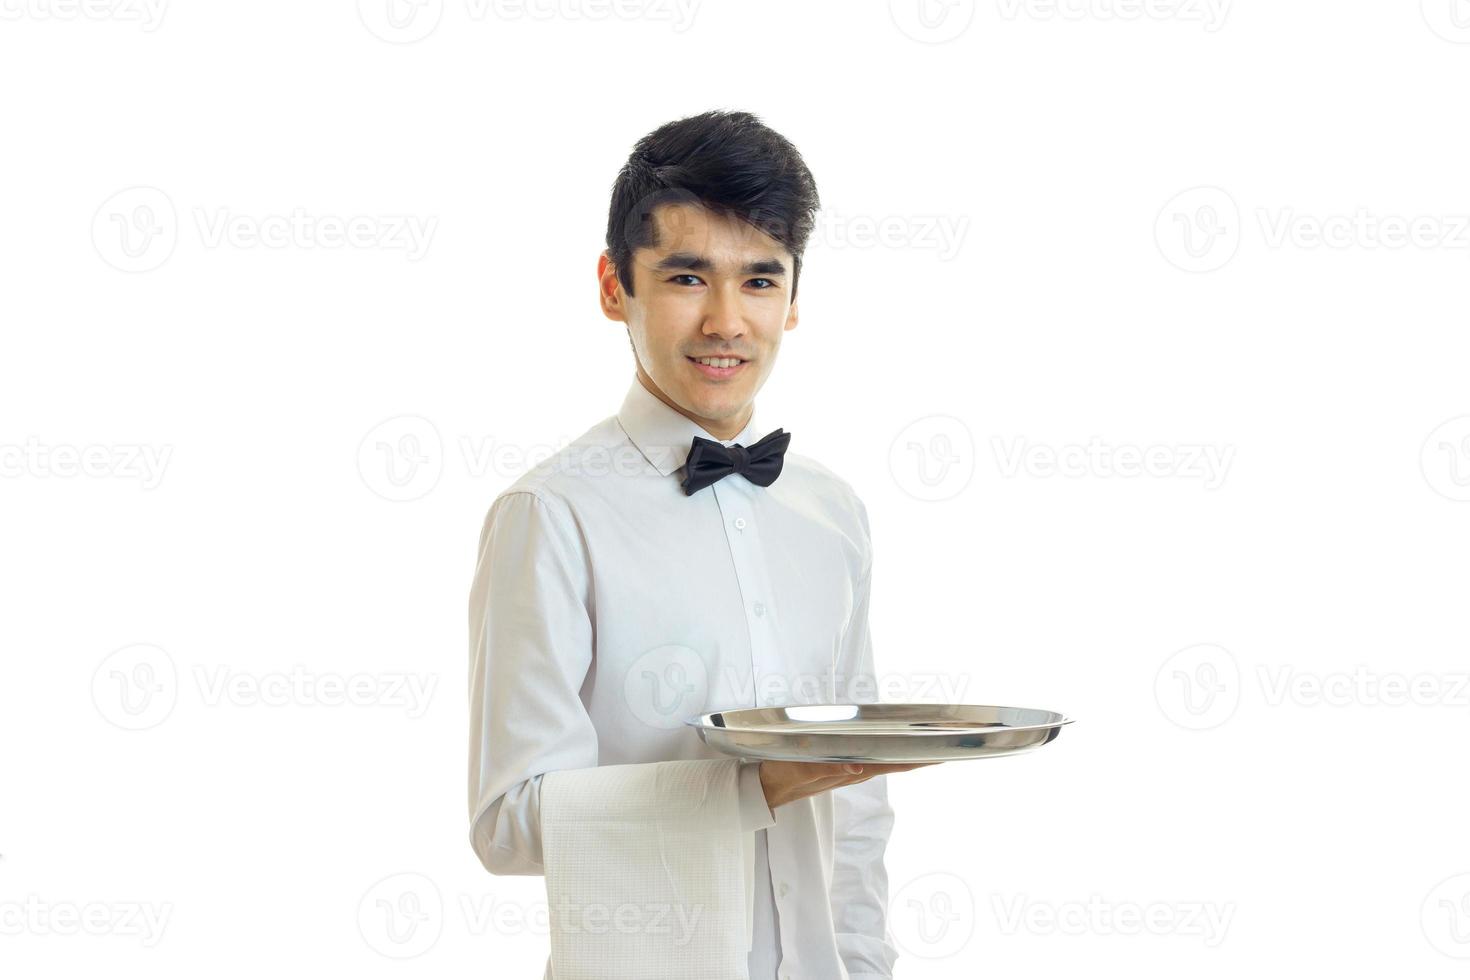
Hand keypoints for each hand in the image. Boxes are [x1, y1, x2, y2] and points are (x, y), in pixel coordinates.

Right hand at [758, 759, 938, 809]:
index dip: (914, 760)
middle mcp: (851, 772)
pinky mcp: (836, 767)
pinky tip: (891, 750)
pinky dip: (884, 754)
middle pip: (892, 763)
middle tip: (945, 746)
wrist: (762, 789)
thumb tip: (857, 768)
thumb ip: (824, 767)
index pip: (888, 764)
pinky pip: (868, 760)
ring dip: (904, 756)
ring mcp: (845, 771)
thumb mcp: (798, 770)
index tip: (940, 755)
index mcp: (847, 771)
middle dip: (918, 756)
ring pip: (882, 762)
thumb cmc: (778, 776)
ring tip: (926, 748)